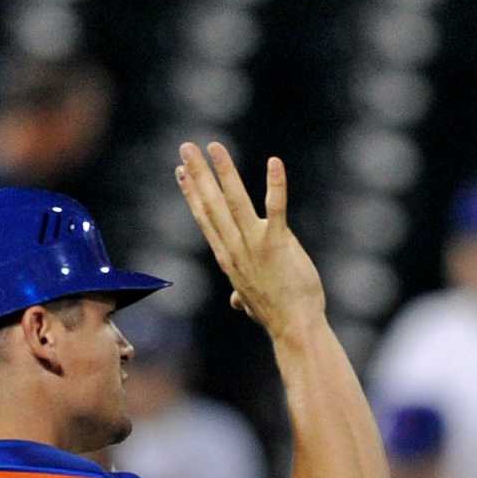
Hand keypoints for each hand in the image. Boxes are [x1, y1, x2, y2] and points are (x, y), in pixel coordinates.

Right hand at [177, 142, 325, 335]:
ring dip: (224, 171)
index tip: (181, 172)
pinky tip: (274, 163)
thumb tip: (236, 302)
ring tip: (214, 147)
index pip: (205, 219)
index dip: (192, 193)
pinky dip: (275, 185)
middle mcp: (235, 249)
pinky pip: (275, 209)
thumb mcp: (252, 304)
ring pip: (235, 202)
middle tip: (186, 147)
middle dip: (198, 174)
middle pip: (212, 205)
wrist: (295, 330)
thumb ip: (242, 296)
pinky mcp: (277, 245)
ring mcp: (254, 246)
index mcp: (228, 258)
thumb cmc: (278, 316)